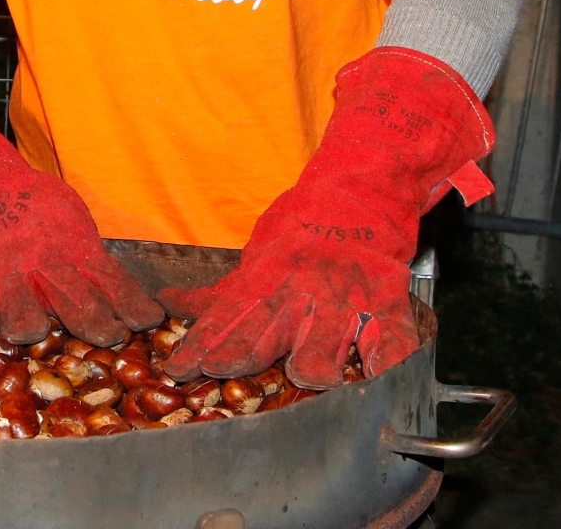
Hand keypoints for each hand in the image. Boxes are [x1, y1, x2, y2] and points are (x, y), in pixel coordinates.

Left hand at [163, 47, 493, 387]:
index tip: (179, 369)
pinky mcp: (386, 302)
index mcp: (267, 277)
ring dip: (309, 369)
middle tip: (222, 372)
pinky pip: (389, 344)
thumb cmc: (305, 221)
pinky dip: (385, 366)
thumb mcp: (257, 252)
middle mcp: (300, 292)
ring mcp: (343, 299)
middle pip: (262, 338)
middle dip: (238, 359)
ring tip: (304, 376)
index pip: (223, 318)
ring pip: (320, 352)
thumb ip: (221, 291)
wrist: (364, 183)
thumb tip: (171, 305)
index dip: (199, 347)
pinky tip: (375, 378)